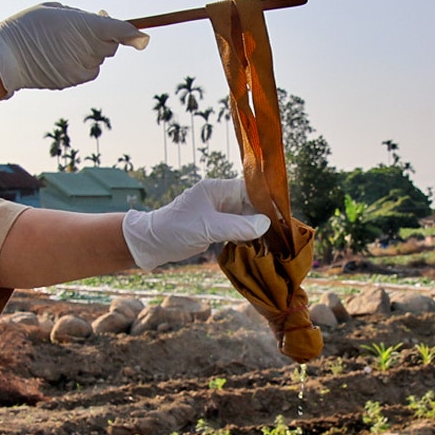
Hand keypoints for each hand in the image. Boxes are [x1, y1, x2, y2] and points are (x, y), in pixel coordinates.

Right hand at [0, 3, 148, 93]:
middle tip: (86, 26)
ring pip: (98, 59)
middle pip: (110, 46)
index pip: (118, 31)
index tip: (143, 38)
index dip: (133, 34)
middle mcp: (87, 50)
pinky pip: (87, 70)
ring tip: (63, 41)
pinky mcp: (73, 81)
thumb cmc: (28, 25)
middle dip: (105, 37)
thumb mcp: (56, 10)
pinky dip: (80, 62)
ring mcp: (81, 68)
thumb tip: (99, 23)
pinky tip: (59, 55)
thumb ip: (82, 17)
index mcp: (85, 27)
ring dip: (90, 50)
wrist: (6, 57)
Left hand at [122, 179, 270, 270]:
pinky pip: (238, 227)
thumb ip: (237, 226)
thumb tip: (265, 224)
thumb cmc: (175, 229)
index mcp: (217, 189)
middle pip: (251, 203)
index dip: (267, 201)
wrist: (151, 243)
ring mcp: (218, 212)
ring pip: (246, 216)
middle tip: (282, 233)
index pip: (250, 189)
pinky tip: (258, 246)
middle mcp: (219, 197)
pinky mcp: (215, 226)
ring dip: (257, 228)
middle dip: (265, 217)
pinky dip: (247, 236)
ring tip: (274, 242)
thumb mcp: (207, 228)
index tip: (283, 215)